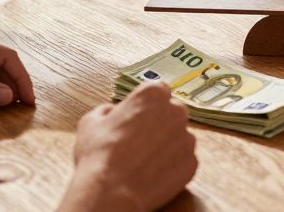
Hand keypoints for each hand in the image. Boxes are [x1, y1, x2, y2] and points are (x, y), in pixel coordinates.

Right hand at [61, 82, 197, 211]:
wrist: (111, 192)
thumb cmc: (99, 154)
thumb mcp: (91, 122)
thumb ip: (106, 110)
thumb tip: (112, 111)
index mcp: (153, 94)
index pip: (158, 90)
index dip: (147, 104)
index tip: (138, 116)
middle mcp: (176, 112)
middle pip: (172, 112)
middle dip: (160, 122)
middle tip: (140, 139)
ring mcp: (187, 138)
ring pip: (179, 137)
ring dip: (167, 144)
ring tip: (145, 160)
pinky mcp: (192, 163)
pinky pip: (183, 160)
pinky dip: (172, 165)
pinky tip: (154, 173)